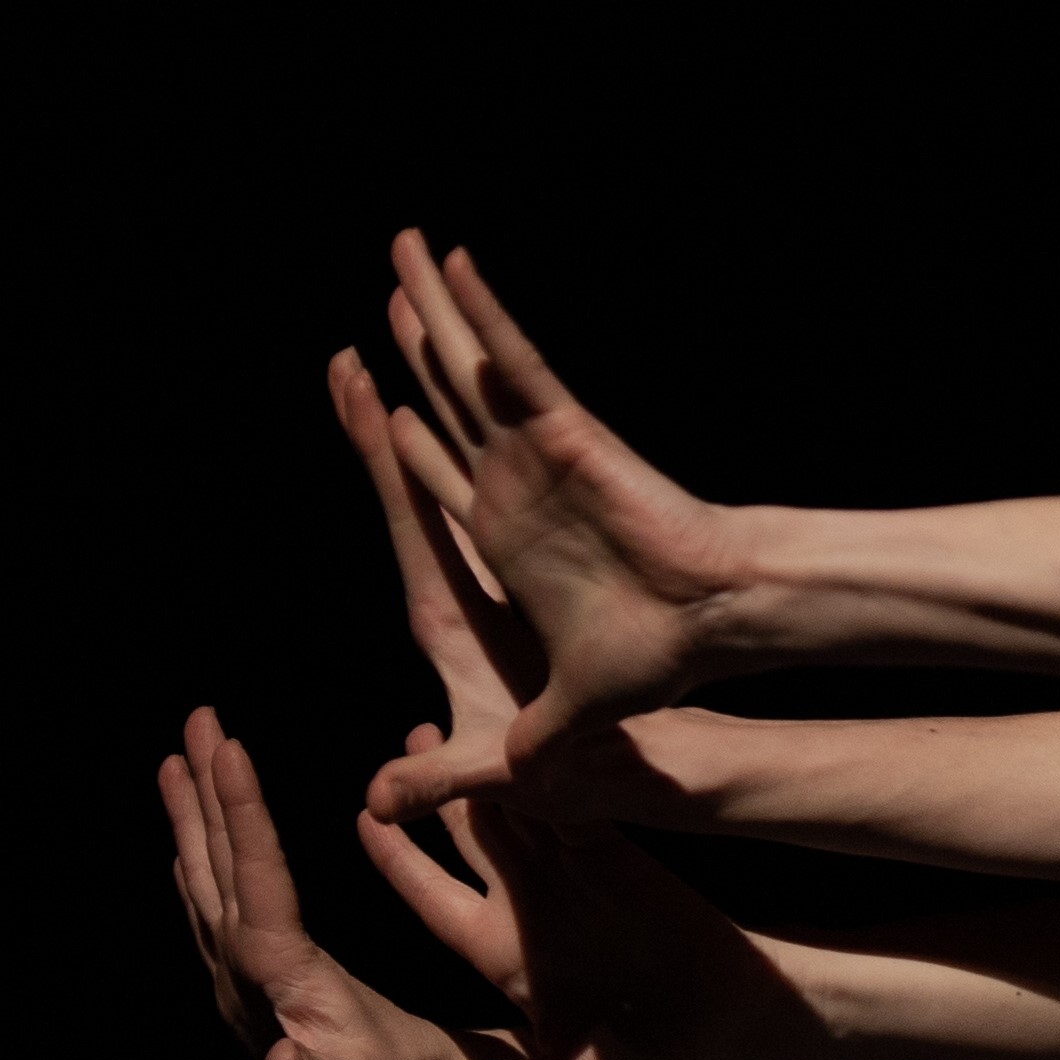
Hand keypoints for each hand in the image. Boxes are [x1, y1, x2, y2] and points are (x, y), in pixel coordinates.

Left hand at [161, 705, 490, 1059]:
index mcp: (280, 988)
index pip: (254, 887)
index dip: (242, 819)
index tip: (228, 749)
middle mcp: (247, 980)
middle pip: (218, 872)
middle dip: (204, 796)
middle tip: (194, 722)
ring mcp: (247, 981)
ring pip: (212, 883)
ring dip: (197, 818)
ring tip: (177, 760)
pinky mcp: (263, 983)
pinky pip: (224, 905)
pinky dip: (211, 859)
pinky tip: (201, 844)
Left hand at [352, 724, 817, 1059]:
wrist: (750, 1018)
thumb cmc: (666, 1059)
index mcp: (509, 953)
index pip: (434, 895)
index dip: (396, 859)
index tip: (362, 813)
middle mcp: (538, 904)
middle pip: (470, 836)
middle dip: (434, 790)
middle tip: (407, 735)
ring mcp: (582, 871)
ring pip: (520, 805)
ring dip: (486, 762)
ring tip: (455, 709)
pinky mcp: (624, 848)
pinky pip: (576, 799)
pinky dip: (549, 765)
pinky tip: (525, 725)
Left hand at [353, 232, 761, 818]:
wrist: (702, 645)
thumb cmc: (638, 681)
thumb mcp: (527, 737)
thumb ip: (463, 771)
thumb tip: (385, 808)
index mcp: (483, 559)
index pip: (416, 493)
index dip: (385, 447)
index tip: (357, 393)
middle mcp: (501, 495)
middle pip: (437, 408)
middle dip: (408, 353)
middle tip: (381, 289)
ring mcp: (530, 459)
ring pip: (466, 372)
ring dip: (433, 312)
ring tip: (402, 251)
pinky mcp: (564, 438)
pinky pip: (513, 367)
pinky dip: (484, 318)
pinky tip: (453, 266)